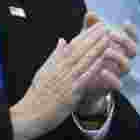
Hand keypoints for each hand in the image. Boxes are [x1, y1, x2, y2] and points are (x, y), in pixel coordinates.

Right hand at [11, 22, 114, 139]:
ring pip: (84, 61)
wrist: (31, 114)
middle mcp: (61, 69)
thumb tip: (62, 40)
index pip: (73, 44)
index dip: (86, 34)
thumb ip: (55, 55)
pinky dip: (94, 67)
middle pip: (80, 50)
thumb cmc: (37, 94)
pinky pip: (84, 78)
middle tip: (105, 26)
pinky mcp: (71, 93)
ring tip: (107, 38)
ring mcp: (66, 80)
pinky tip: (103, 59)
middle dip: (94, 37)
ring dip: (97, 48)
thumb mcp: (43, 70)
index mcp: (55, 62)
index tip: (96, 26)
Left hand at [76, 13, 138, 112]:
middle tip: (112, 34)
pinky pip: (118, 84)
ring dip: (118, 57)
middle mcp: (123, 60)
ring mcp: (119, 73)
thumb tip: (91, 14)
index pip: (132, 38)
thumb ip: (91, 28)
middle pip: (133, 50)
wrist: (82, 82)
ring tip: (106, 51)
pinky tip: (102, 71)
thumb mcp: (89, 41)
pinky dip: (112, 78)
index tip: (125, 23)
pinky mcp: (112, 86)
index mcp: (120, 48)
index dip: (132, 31)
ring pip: (127, 66)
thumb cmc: (88, 57)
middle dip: (124, 41)